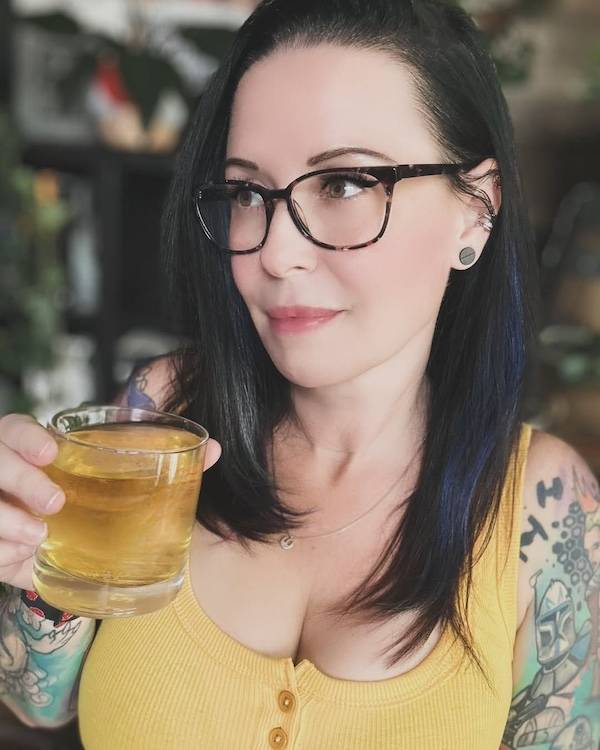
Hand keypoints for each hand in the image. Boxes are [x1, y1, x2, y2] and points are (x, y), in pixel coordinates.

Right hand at [0, 414, 222, 591]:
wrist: (59, 553)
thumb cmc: (93, 508)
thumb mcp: (117, 484)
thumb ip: (160, 462)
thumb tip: (213, 449)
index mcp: (34, 453)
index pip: (15, 430)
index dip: (26, 437)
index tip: (51, 452)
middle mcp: (6, 474)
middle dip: (20, 480)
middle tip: (56, 505)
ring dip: (8, 520)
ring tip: (39, 537)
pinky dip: (2, 552)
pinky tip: (24, 557)